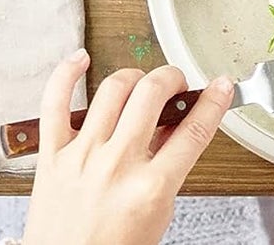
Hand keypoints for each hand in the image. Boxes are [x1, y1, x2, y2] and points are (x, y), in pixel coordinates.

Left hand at [23, 51, 232, 244]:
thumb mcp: (156, 215)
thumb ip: (168, 170)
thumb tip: (176, 126)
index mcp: (151, 189)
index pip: (193, 133)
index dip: (213, 103)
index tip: (220, 87)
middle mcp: (117, 165)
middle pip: (152, 96)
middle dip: (170, 78)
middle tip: (175, 82)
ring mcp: (82, 154)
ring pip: (113, 89)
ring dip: (134, 76)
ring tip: (141, 81)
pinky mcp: (52, 151)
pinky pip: (55, 99)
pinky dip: (67, 72)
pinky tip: (81, 59)